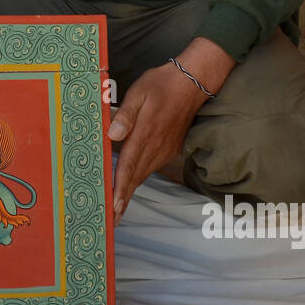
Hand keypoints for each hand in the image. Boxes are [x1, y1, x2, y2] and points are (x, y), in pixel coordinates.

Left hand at [106, 38, 234, 224]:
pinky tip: (130, 185)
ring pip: (144, 175)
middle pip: (136, 178)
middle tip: (111, 221)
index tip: (113, 207)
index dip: (120, 188)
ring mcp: (164, 149)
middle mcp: (155, 147)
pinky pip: (151, 168)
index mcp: (145, 134)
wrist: (192, 82)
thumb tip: (112, 135)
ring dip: (131, 192)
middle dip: (123, 200)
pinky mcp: (169, 148)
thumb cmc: (161, 84)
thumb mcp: (139, 92)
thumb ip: (126, 115)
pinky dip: (139, 180)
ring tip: (118, 210)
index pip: (128, 166)